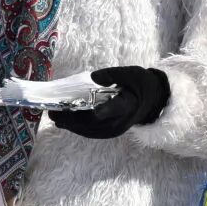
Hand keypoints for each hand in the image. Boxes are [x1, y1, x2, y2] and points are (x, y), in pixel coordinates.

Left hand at [48, 66, 170, 139]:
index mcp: (127, 105)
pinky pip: (91, 132)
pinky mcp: (110, 132)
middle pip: (93, 123)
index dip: (100, 110)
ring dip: (71, 125)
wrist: (153, 101)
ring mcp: (115, 129)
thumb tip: (94, 77)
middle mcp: (120, 121)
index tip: (85, 109)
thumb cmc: (140, 85)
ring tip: (55, 116)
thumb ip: (112, 75)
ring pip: (89, 130)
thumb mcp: (130, 73)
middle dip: (71, 118)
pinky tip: (65, 121)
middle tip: (54, 111)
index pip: (113, 109)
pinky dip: (77, 128)